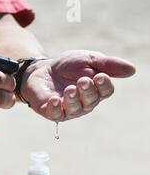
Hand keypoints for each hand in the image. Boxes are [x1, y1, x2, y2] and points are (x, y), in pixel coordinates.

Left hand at [21, 50, 135, 120]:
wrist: (42, 68)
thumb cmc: (68, 66)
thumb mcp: (89, 60)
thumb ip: (108, 65)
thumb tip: (132, 70)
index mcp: (96, 90)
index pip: (106, 92)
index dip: (104, 85)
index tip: (100, 76)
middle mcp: (84, 103)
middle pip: (91, 101)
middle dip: (88, 91)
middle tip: (83, 80)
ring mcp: (67, 109)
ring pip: (75, 109)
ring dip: (73, 99)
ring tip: (70, 89)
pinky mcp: (50, 111)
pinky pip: (55, 114)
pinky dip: (55, 108)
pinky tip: (55, 99)